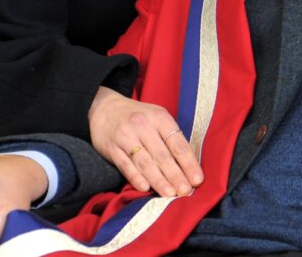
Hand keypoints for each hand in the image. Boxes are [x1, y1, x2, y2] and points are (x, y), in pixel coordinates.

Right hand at [88, 86, 202, 196]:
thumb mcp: (157, 117)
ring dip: (158, 180)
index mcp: (160, 118)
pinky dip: (135, 177)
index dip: (188, 163)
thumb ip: (170, 137)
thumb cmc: (138, 116)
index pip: (178, 144)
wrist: (104, 108)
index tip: (197, 179)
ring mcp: (126, 137)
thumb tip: (188, 164)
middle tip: (185, 191)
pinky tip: (145, 188)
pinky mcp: (112, 148)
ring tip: (169, 194)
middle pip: (162, 155)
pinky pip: (125, 165)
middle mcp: (143, 126)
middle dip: (176, 175)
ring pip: (145, 162)